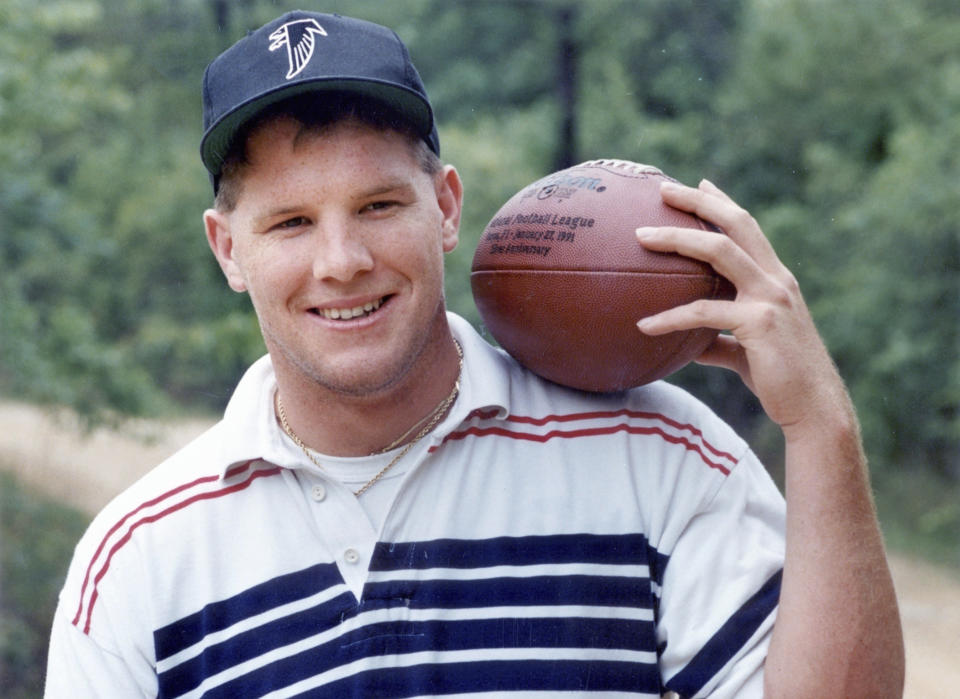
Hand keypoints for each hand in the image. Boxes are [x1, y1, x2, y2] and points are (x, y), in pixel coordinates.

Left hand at [635, 179, 846, 434]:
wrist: (813, 409)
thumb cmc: (780, 380)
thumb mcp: (745, 351)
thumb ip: (717, 341)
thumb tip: (687, 343)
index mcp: (775, 280)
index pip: (748, 229)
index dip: (723, 203)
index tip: (698, 184)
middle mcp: (776, 280)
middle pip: (735, 225)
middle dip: (698, 202)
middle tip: (663, 189)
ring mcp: (770, 298)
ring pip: (719, 252)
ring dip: (677, 239)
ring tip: (640, 237)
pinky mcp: (759, 324)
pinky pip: (703, 312)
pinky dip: (669, 317)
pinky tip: (642, 326)